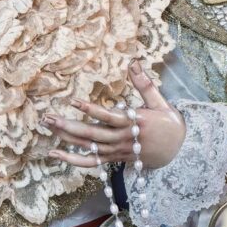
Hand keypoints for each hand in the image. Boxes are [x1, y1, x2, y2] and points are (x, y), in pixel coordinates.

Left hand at [45, 60, 185, 169]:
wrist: (179, 152)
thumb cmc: (169, 124)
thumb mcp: (161, 102)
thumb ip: (145, 84)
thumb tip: (134, 63)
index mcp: (134, 122)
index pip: (108, 117)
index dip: (90, 110)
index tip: (73, 101)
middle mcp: (122, 138)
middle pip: (92, 134)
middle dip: (68, 126)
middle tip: (47, 118)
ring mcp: (117, 151)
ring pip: (88, 147)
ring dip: (66, 138)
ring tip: (47, 127)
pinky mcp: (114, 159)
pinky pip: (91, 163)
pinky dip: (73, 161)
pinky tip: (56, 154)